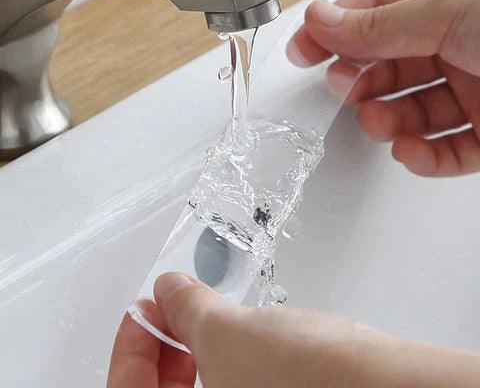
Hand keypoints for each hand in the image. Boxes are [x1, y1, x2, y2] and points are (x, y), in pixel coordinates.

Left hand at [108, 272, 479, 387]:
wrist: (378, 383)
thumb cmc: (307, 377)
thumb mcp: (227, 332)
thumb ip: (187, 308)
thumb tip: (168, 290)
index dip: (131, 342)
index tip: (143, 307)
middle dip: (162, 342)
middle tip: (169, 304)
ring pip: (198, 383)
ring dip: (191, 343)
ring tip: (199, 309)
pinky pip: (227, 380)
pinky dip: (220, 352)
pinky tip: (231, 327)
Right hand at [287, 0, 479, 176]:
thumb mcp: (452, 10)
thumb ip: (382, 24)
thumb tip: (322, 20)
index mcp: (452, 0)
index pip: (378, 9)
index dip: (334, 27)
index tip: (302, 48)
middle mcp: (461, 45)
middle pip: (389, 65)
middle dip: (359, 80)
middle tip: (341, 86)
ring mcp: (477, 92)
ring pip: (412, 113)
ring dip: (385, 121)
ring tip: (375, 121)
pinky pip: (446, 152)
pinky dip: (423, 158)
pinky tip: (410, 150)